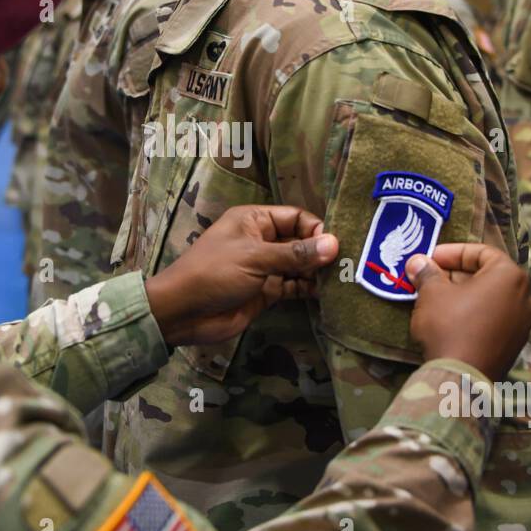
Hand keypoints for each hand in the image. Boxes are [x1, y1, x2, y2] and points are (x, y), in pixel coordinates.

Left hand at [145, 205, 337, 346]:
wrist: (183, 313)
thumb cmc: (214, 273)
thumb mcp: (255, 258)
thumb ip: (295, 253)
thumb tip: (334, 244)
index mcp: (254, 221)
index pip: (296, 217)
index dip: (317, 229)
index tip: (338, 246)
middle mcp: (261, 240)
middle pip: (301, 241)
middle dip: (321, 252)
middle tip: (348, 265)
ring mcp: (264, 267)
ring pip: (299, 265)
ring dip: (317, 272)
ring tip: (342, 280)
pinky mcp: (266, 292)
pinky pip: (293, 286)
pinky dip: (308, 288)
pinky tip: (327, 293)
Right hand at [406, 243, 530, 381]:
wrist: (461, 378)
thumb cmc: (449, 325)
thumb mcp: (432, 294)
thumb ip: (427, 273)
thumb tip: (418, 262)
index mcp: (510, 276)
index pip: (481, 252)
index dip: (452, 252)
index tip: (430, 259)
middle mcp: (525, 297)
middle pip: (488, 275)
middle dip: (457, 274)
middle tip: (431, 278)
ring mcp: (524, 323)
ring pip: (492, 298)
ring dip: (465, 294)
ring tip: (438, 299)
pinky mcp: (516, 345)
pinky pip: (495, 319)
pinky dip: (475, 313)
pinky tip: (452, 320)